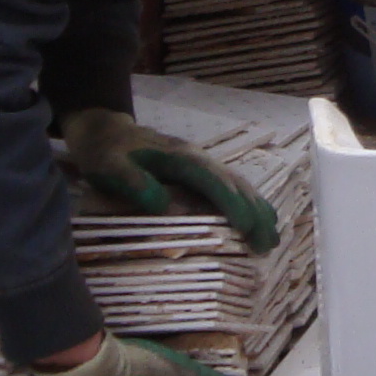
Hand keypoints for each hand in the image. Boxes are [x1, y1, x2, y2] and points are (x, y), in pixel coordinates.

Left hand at [59, 107, 279, 251]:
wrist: (105, 131)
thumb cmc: (106, 152)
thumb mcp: (109, 166)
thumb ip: (133, 183)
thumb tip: (163, 205)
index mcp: (180, 159)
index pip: (214, 182)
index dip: (231, 203)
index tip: (245, 228)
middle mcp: (198, 159)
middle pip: (235, 184)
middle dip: (254, 213)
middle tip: (267, 244)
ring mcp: (201, 165)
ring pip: (239, 185)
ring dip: (257, 210)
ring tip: (271, 239)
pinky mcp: (199, 172)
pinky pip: (231, 187)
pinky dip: (249, 204)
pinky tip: (258, 221)